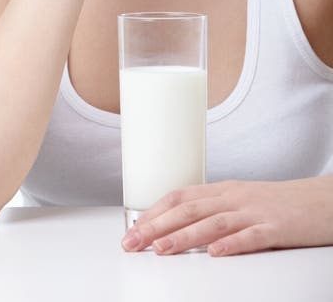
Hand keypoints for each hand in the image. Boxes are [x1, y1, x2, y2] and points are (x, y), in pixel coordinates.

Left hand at [121, 176, 332, 256]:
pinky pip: (252, 237)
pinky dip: (232, 244)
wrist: (322, 200)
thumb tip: (178, 227)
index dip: (154, 212)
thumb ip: (214, 212)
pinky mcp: (277, 228)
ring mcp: (255, 212)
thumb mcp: (241, 202)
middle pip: (189, 209)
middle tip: (133, 243)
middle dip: (157, 226)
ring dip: (185, 236)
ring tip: (162, 249)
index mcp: (223, 191)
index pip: (180, 197)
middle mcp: (234, 198)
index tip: (131, 229)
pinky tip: (215, 254)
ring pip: (214, 222)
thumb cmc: (280, 204)